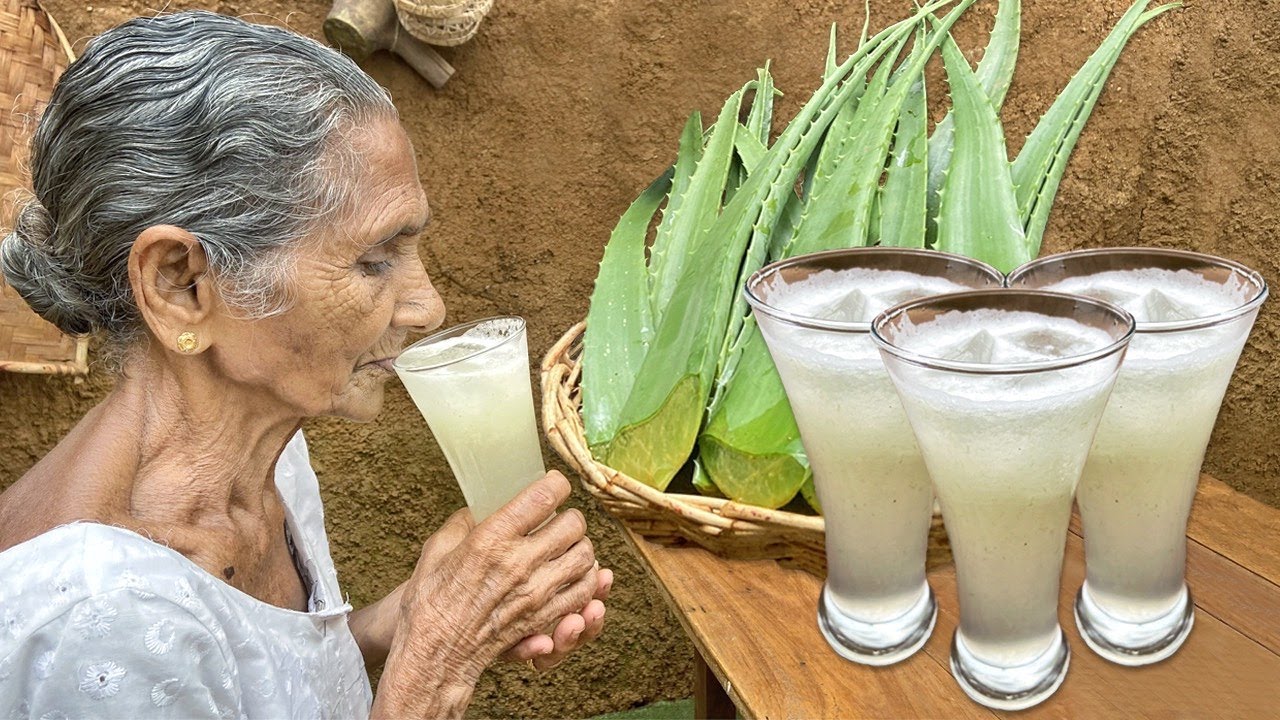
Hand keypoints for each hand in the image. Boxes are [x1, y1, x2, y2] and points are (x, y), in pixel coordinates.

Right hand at [372, 472, 597, 717]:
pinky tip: (573, 574)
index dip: (555, 484)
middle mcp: (519, 563)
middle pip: (573, 525)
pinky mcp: (543, 617)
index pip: (543, 497)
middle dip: (570, 516)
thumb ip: (462, 524)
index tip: (553, 484)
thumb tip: (479, 508)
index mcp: (492, 539)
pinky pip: (583, 591)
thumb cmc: (429, 603)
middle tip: (560, 519)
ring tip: (568, 547)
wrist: (433, 654)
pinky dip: (585, 579)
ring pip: (585, 557)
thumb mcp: (436, 550)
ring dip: (581, 547)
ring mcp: (536, 592)